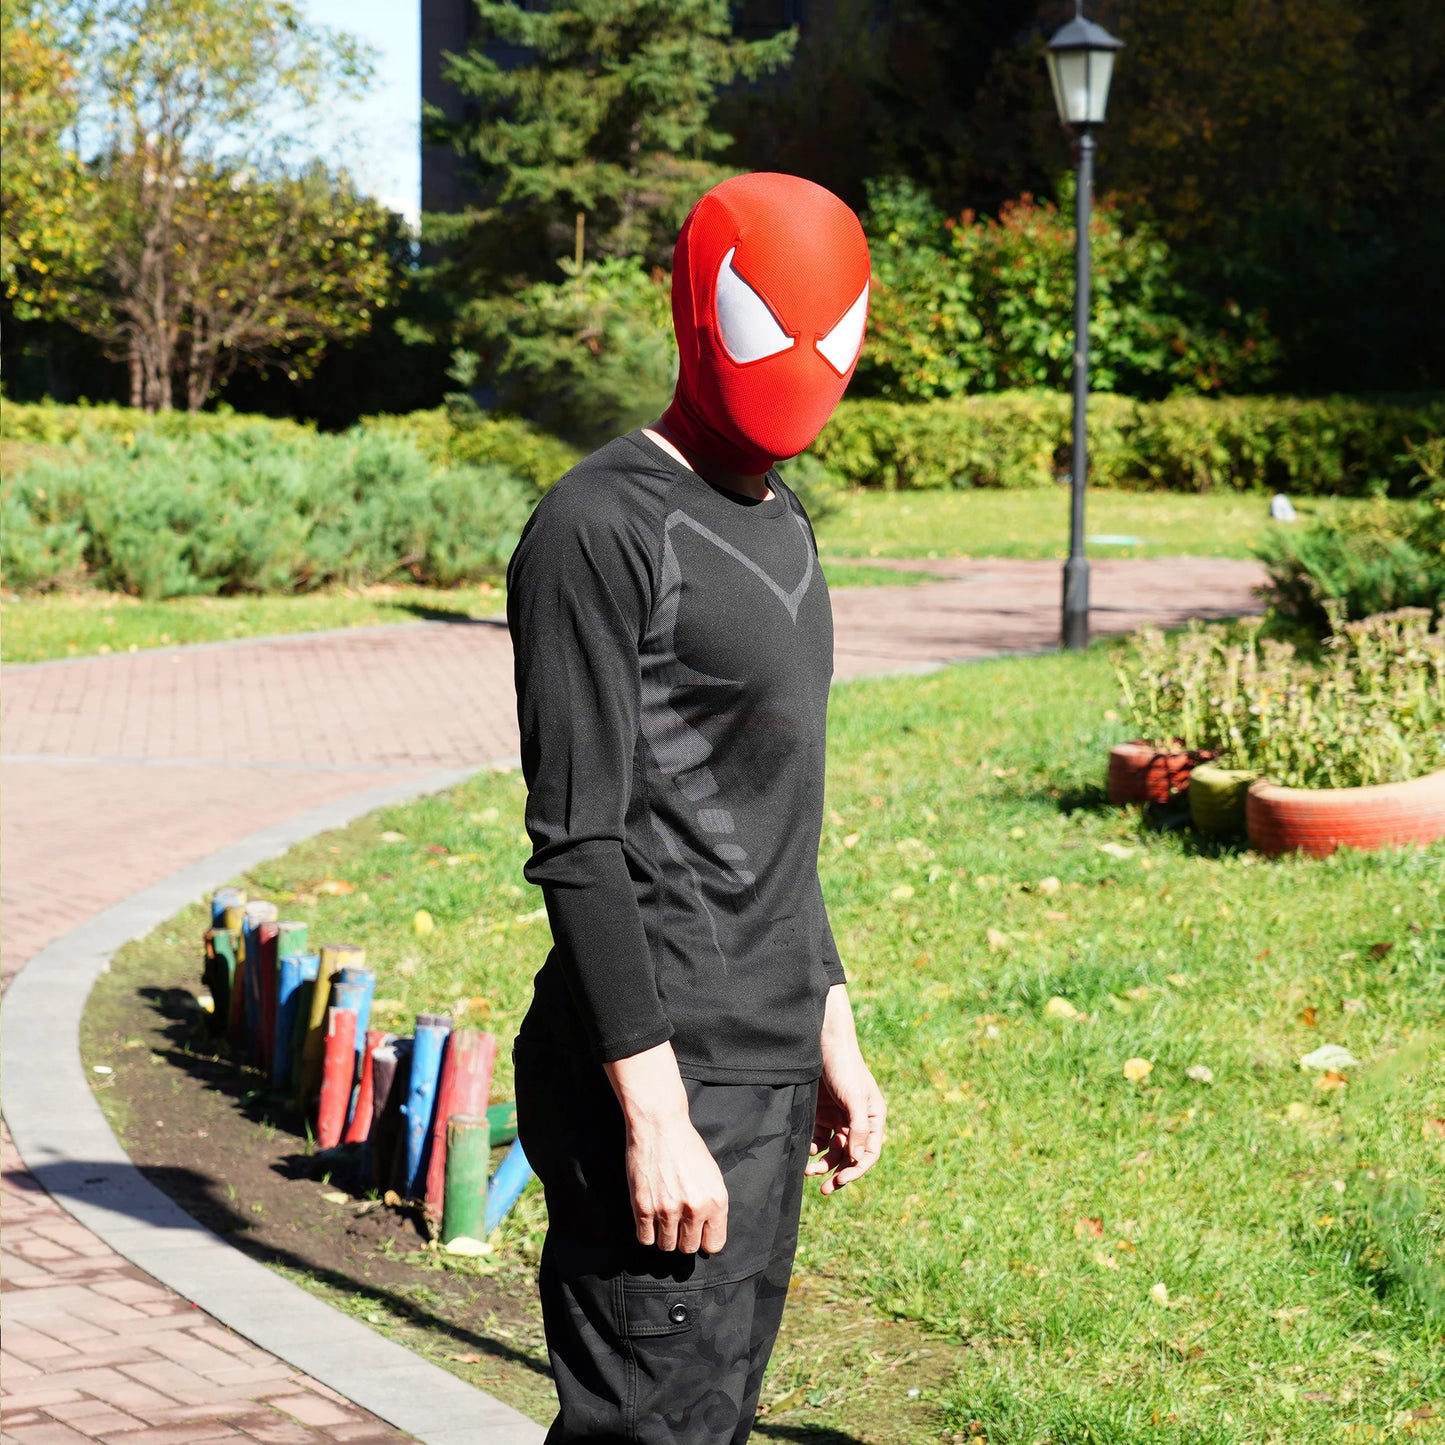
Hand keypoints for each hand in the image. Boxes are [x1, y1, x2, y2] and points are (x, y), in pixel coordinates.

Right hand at [605, 1042, 727, 1253]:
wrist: (660, 1125)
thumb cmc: (687, 1147)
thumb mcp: (712, 1175)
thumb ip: (712, 1206)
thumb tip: (707, 1234)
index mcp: (717, 1201)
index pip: (714, 1245)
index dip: (704, 1239)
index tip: (696, 1232)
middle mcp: (695, 1209)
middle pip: (688, 1248)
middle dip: (683, 1237)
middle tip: (677, 1220)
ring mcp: (668, 1210)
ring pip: (666, 1246)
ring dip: (664, 1235)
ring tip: (662, 1215)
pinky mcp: (644, 1207)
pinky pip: (645, 1239)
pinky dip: (646, 1232)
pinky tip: (649, 1216)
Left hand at [807, 984, 885, 1194]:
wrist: (823, 1043)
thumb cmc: (845, 1067)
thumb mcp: (855, 1098)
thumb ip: (858, 1128)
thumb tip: (857, 1158)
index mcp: (873, 1118)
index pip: (869, 1153)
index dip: (856, 1170)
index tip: (840, 1181)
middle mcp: (858, 1122)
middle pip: (850, 1156)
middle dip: (838, 1173)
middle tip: (824, 1189)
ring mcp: (840, 1118)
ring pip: (833, 1151)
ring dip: (823, 1164)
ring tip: (808, 1172)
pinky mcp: (822, 1114)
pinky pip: (819, 1139)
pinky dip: (813, 1148)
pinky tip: (806, 1151)